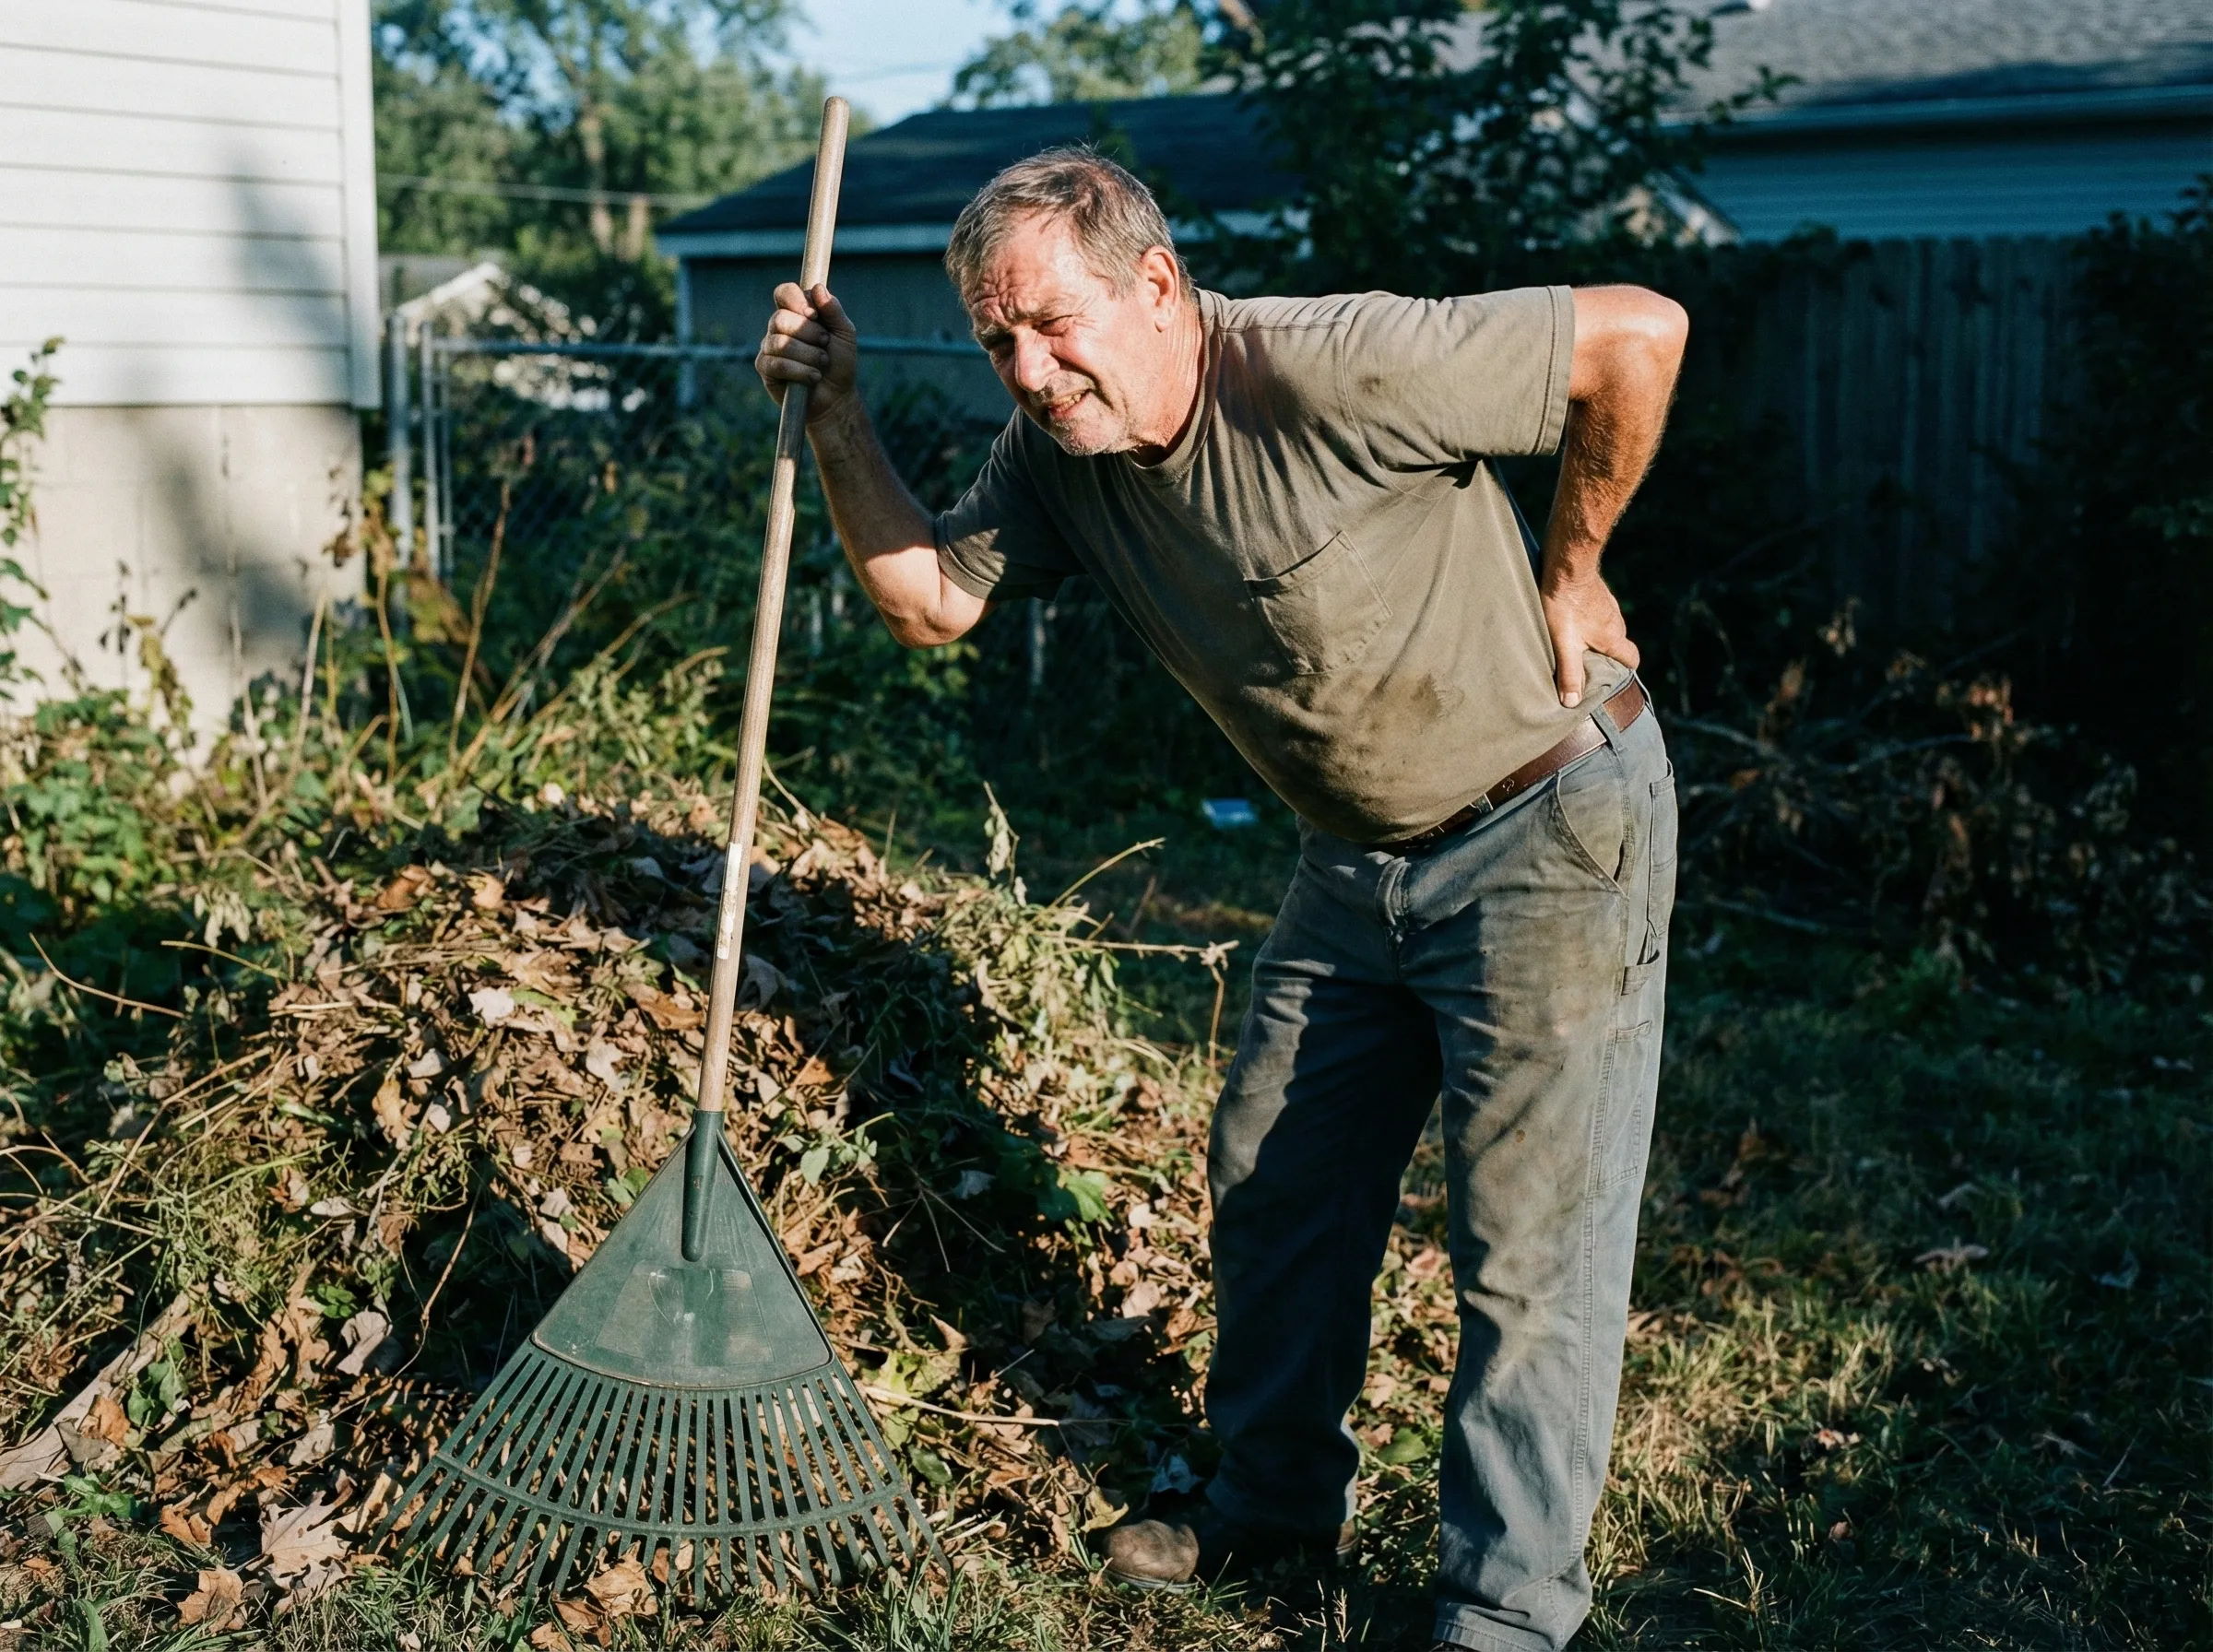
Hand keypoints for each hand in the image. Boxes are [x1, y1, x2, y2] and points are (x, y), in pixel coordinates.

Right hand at [754, 282, 858, 421]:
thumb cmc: (840, 363)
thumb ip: (833, 310)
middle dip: (809, 333)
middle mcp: (779, 327)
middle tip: (825, 344)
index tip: (813, 314)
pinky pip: (776, 364)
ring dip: (808, 355)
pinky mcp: (765, 368)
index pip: (784, 293)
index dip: (795, 299)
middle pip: (780, 318)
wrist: (837, 397)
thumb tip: (818, 288)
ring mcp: (769, 347)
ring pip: (779, 342)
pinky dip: (799, 371)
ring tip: (822, 364)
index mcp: (797, 313)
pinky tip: (812, 377)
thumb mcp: (845, 333)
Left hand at [1540, 570, 1638, 707]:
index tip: (1613, 677)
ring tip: (1576, 643)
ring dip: (1596, 636)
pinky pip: (1598, 612)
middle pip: (1618, 644)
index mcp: (1612, 638)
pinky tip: (1571, 618)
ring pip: (1608, 627)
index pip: (1632, 659)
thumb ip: (1569, 673)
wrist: (1566, 566)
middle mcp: (1616, 621)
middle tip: (1587, 664)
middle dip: (1607, 656)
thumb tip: (1572, 703)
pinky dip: (1589, 619)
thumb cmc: (1564, 605)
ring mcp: (1608, 605)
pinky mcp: (1598, 592)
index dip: (1626, 670)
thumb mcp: (1563, 644)